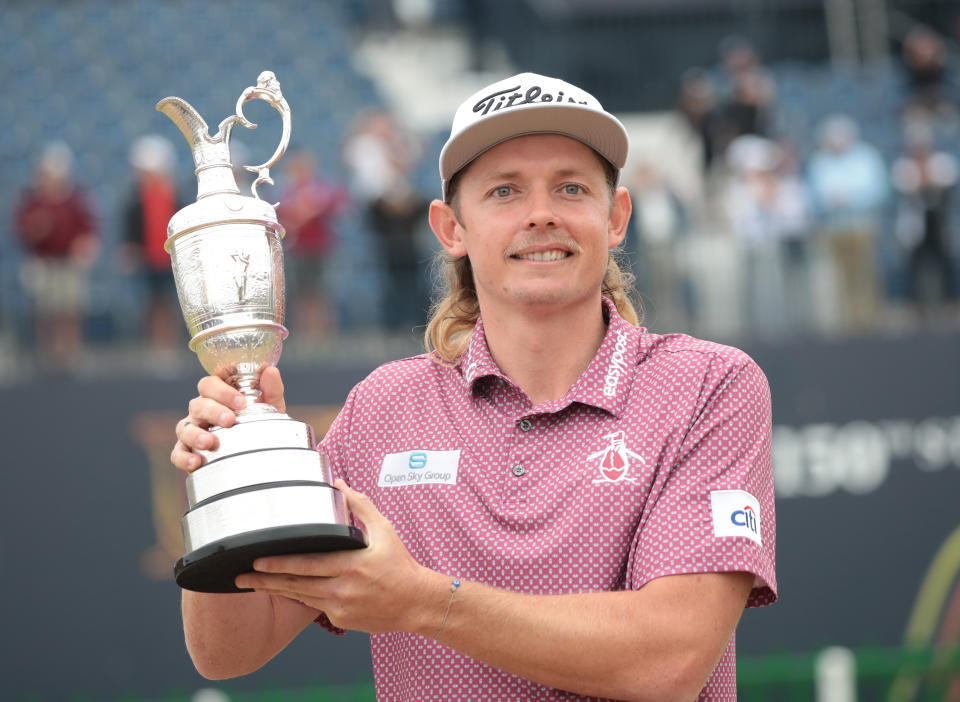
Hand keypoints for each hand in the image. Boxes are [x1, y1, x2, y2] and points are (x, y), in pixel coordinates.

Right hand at [170, 366, 285, 471]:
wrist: (260, 455)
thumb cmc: (260, 424)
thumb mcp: (270, 407)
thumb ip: (271, 389)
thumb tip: (271, 371)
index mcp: (218, 396)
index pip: (210, 384)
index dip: (222, 391)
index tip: (241, 402)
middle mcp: (202, 410)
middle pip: (197, 404)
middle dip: (213, 411)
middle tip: (230, 420)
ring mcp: (192, 430)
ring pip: (184, 427)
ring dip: (195, 434)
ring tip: (210, 442)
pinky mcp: (188, 452)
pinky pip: (177, 453)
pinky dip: (183, 457)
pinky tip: (195, 462)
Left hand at [234, 480, 437, 634]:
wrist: (416, 602)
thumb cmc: (400, 564)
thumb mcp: (384, 530)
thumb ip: (360, 506)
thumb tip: (340, 484)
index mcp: (351, 565)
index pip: (307, 564)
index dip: (279, 563)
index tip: (257, 558)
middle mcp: (342, 589)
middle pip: (295, 584)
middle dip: (265, 580)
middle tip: (241, 575)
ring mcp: (340, 608)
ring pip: (300, 598)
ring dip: (276, 590)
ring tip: (253, 584)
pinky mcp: (341, 620)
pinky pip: (314, 606)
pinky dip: (299, 597)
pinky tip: (285, 591)